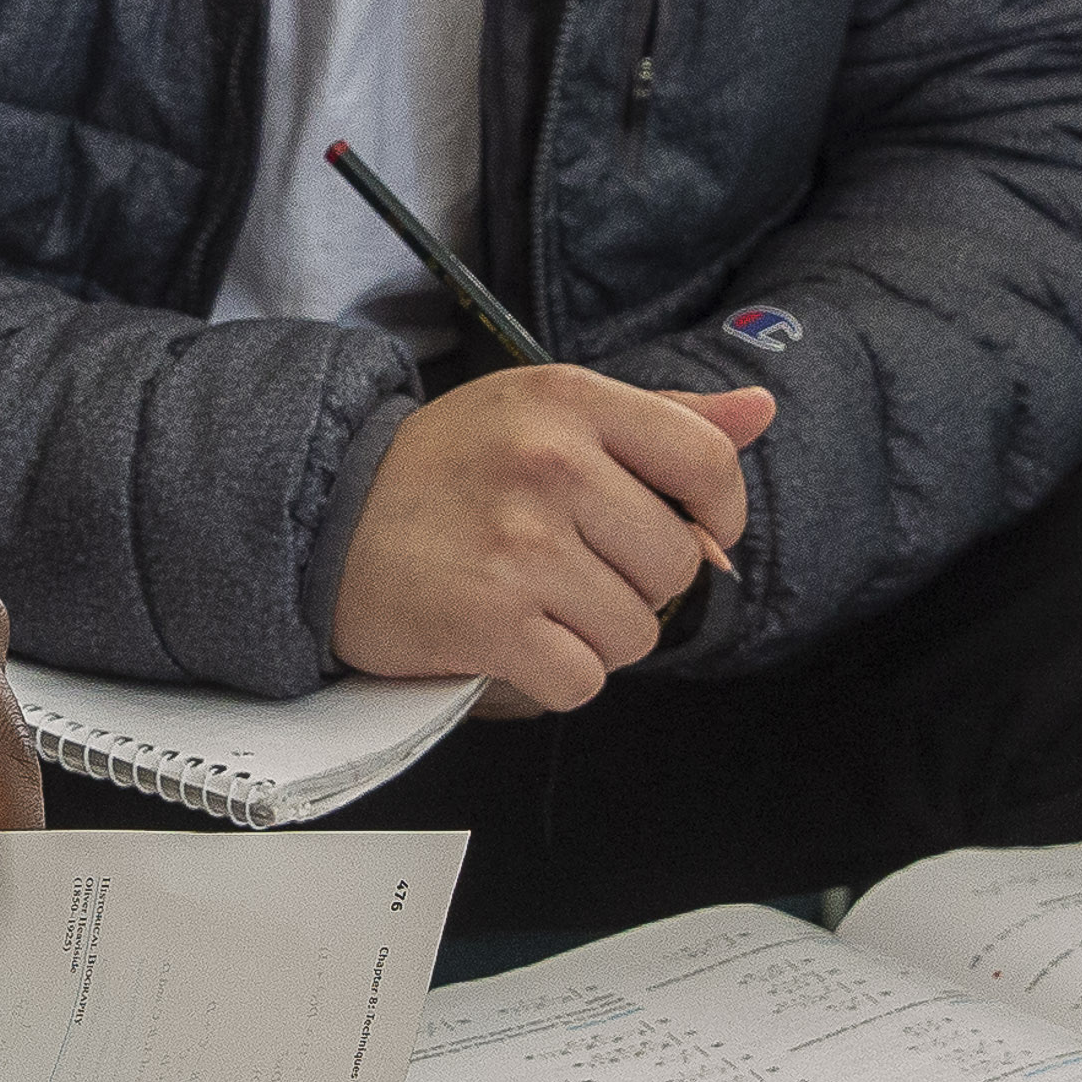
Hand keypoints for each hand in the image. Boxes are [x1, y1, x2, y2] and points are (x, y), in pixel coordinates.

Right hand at [330, 368, 778, 709]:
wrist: (322, 516)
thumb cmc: (447, 470)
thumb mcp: (546, 414)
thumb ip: (659, 419)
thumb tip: (760, 410)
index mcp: (572, 401)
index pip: (707, 462)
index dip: (717, 516)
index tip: (691, 533)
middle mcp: (550, 464)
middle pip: (676, 566)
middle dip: (635, 584)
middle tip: (568, 568)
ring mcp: (520, 544)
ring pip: (635, 632)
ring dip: (592, 636)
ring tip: (532, 601)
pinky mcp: (490, 620)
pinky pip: (582, 680)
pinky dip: (551, 676)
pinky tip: (509, 639)